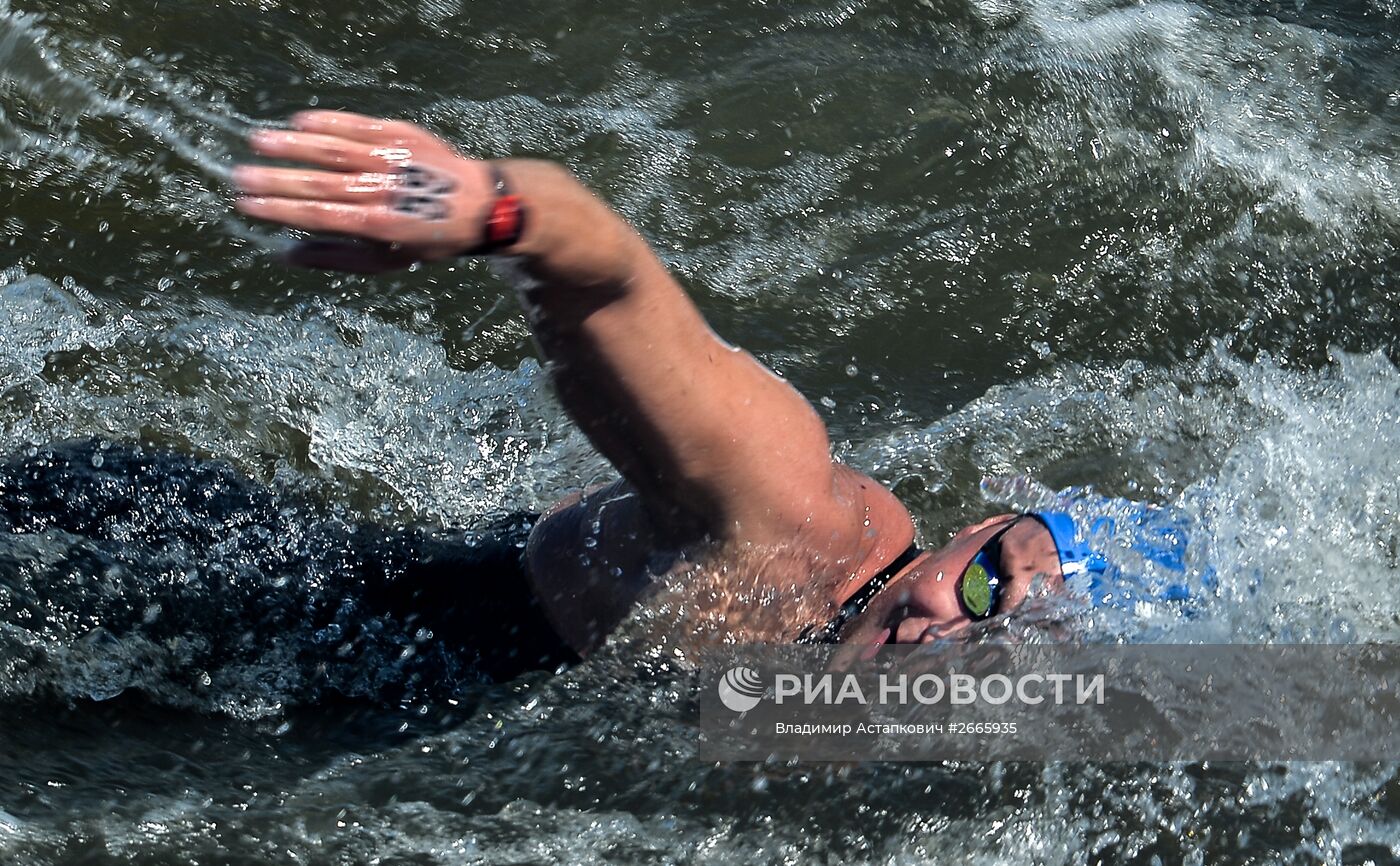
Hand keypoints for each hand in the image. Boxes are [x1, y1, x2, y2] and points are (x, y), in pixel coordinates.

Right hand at [234, 111, 496, 271]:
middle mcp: (383, 190)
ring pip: (335, 149)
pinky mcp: (401, 134)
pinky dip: (329, 122)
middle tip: (237, 174)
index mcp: (378, 224)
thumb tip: (285, 255)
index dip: (278, 208)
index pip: (317, 214)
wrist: (479, 204)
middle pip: (319, 183)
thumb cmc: (427, 238)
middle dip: (275, 179)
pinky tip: (299, 121)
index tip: (245, 202)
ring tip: (257, 140)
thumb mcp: (387, 262)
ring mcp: (392, 159)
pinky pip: (359, 125)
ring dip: (294, 145)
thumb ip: (335, 259)